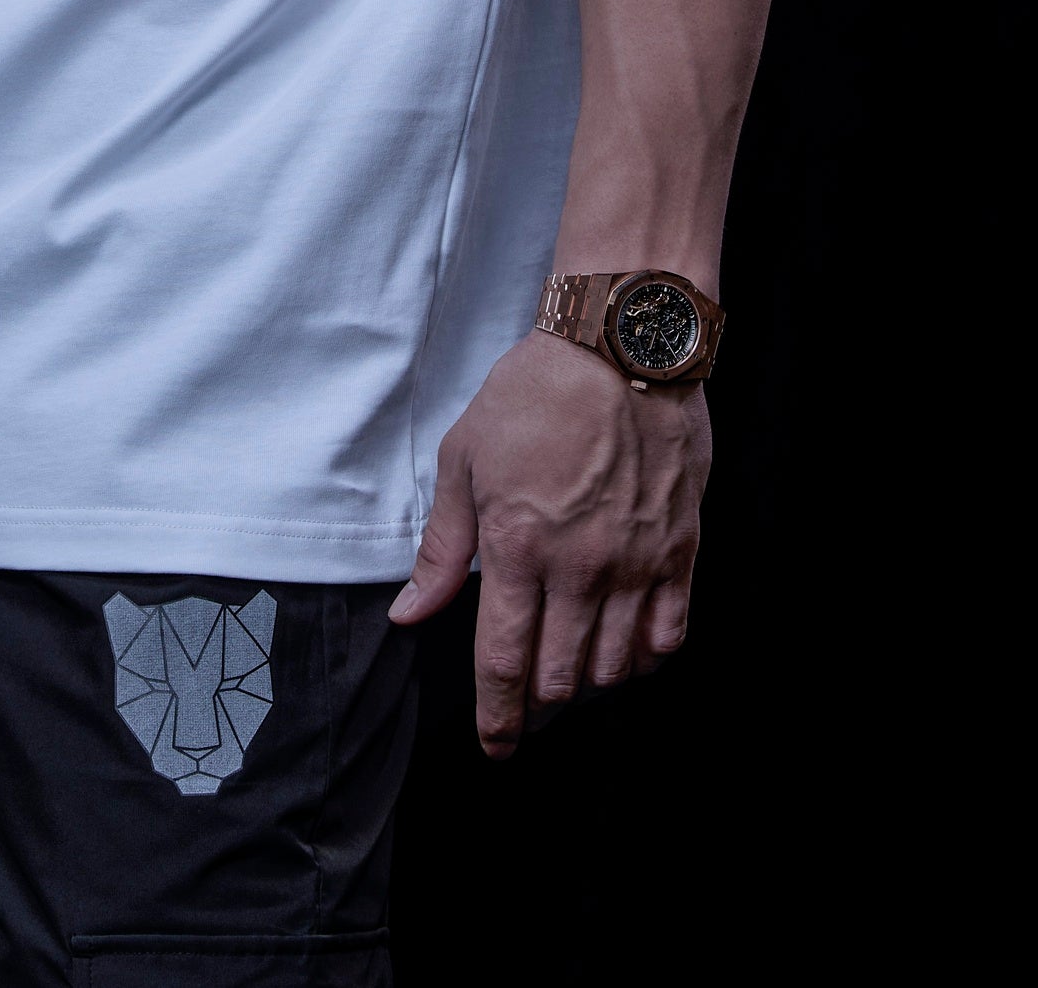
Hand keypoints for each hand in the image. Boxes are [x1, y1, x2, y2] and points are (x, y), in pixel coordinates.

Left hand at [388, 328, 709, 758]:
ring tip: (572, 672)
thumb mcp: (464, 459)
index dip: (498, 718)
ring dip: (588, 684)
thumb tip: (412, 614)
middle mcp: (578, 568)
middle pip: (560, 679)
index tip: (495, 745)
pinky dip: (644, 659)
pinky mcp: (680, 551)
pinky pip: (669, 636)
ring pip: (613, 668)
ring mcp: (635, 564)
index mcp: (517, 547)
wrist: (619, 346)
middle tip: (528, 703)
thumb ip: (443, 548)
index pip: (503, 662)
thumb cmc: (534, 394)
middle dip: (538, 707)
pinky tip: (626, 651)